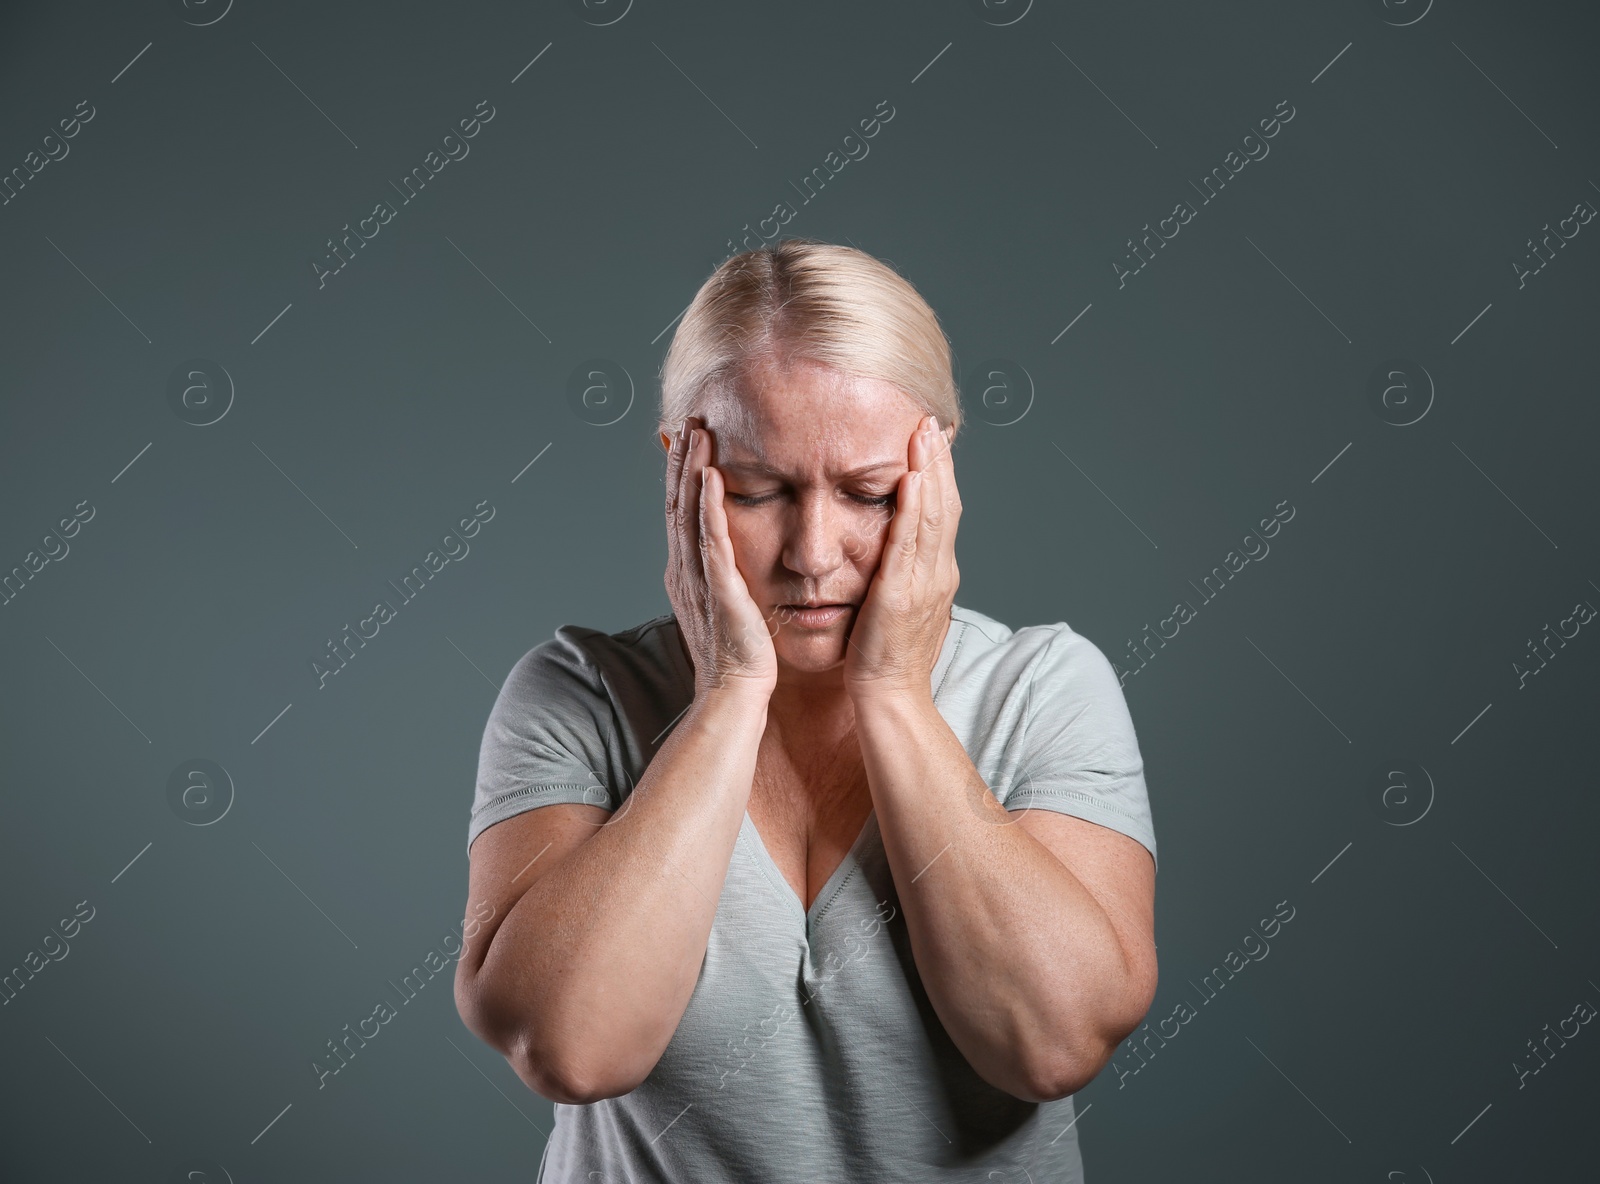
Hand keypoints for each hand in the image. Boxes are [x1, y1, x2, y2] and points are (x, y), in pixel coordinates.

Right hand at [663, 417, 778, 698]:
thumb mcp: (727, 605)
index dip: (682, 472)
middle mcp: (685, 570)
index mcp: (687, 572)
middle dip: (682, 458)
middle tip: (689, 419)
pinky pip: (711, 539)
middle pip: (677, 502)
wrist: (735, 694)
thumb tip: (730, 556)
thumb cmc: (738, 657)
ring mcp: (698, 578)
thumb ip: (724, 576)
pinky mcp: (718, 589)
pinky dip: (709, 506)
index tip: (689, 437)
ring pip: (689, 512)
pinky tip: (712, 476)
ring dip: (692, 469)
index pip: (681, 510)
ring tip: (698, 432)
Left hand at [843, 414, 959, 701]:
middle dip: (939, 462)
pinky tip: (910, 481)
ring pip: (932, 517)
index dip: (940, 474)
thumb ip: (903, 574)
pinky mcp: (901, 595)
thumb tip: (896, 552)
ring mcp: (924, 583)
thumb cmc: (888, 656)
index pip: (943, 513)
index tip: (932, 439)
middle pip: (945, 505)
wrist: (890, 695)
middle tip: (932, 422)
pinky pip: (909, 544)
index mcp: (937, 574)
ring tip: (923, 436)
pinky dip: (912, 510)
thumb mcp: (901, 606)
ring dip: (929, 472)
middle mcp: (938, 573)